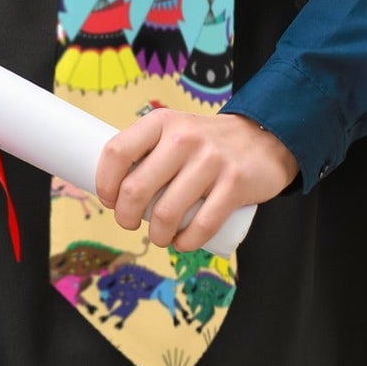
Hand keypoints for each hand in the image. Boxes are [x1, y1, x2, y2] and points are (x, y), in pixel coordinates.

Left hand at [94, 108, 298, 251]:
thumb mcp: (173, 130)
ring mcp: (210, 161)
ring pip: (166, 213)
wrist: (261, 138)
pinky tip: (180, 243)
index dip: (104, 182)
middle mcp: (182, 138)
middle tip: (128, 223)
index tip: (107, 199)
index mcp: (161, 122)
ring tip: (158, 237)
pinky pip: (202, 226)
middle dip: (124, 216)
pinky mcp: (235, 184)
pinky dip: (185, 243)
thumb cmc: (204, 142)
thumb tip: (113, 185)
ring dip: (156, 236)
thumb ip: (147, 149)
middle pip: (136, 188)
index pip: (117, 151)